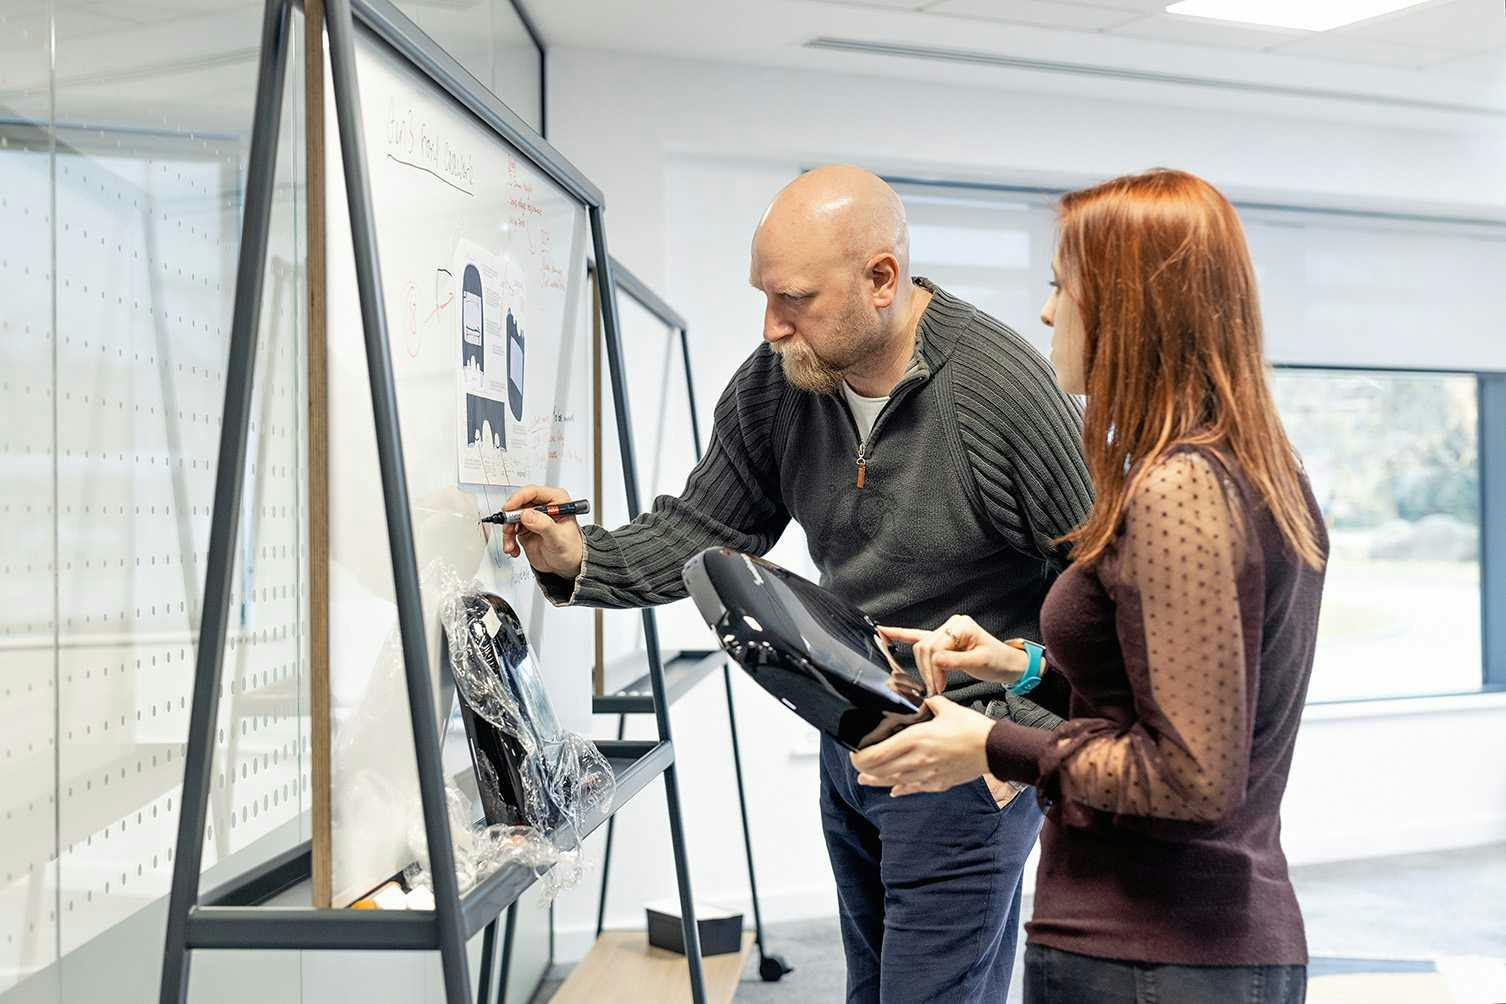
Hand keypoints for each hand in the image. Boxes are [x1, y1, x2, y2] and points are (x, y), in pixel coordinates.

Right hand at [495, 484, 584, 577]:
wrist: (567, 565)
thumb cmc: (571, 549)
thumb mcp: (559, 538)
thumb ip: (544, 525)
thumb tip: (527, 514)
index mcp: (557, 500)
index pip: (533, 492)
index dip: (518, 498)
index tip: (508, 508)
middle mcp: (543, 506)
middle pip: (519, 504)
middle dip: (510, 518)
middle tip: (508, 530)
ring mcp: (533, 517)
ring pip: (512, 517)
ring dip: (508, 532)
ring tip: (511, 545)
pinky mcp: (525, 528)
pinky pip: (510, 530)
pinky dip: (509, 540)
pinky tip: (514, 549)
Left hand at [850, 696, 993, 795]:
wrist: (994, 749)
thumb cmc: (971, 728)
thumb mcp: (946, 708)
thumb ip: (928, 704)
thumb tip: (920, 699)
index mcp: (915, 740)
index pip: (877, 754)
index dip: (860, 756)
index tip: (855, 752)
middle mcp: (917, 760)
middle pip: (880, 771)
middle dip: (865, 769)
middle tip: (857, 765)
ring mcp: (927, 775)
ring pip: (894, 782)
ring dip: (877, 781)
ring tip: (865, 780)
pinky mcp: (938, 783)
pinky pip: (913, 788)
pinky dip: (901, 789)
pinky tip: (894, 790)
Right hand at [878, 615, 1027, 695]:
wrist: (1008, 664)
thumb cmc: (998, 661)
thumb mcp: (980, 663)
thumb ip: (957, 661)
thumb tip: (936, 662)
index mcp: (961, 625)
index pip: (936, 647)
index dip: (934, 669)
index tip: (937, 687)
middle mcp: (952, 624)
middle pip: (925, 647)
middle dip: (927, 670)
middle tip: (933, 688)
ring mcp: (946, 630)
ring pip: (921, 648)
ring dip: (922, 667)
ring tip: (932, 683)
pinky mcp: (942, 639)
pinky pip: (918, 636)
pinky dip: (901, 634)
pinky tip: (884, 632)